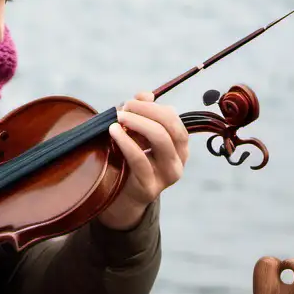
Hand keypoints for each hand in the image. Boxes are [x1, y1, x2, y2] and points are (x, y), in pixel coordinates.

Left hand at [100, 92, 189, 229]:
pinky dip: (127, 142)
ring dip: (138, 123)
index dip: (152, 107)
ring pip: (160, 139)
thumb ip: (141, 114)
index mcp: (180, 145)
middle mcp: (179, 159)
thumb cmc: (128, 161)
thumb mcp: (135, 135)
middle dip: (146, 112)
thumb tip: (146, 94)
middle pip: (171, 126)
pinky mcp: (151, 187)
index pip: (173, 118)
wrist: (121, 199)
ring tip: (118, 118)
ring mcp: (168, 175)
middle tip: (123, 108)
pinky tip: (114, 132)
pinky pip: (140, 159)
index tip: (130, 102)